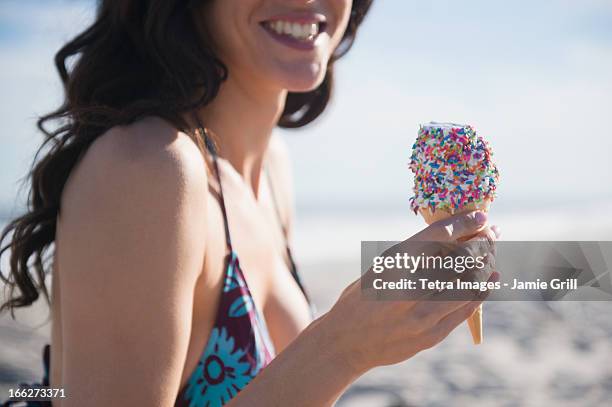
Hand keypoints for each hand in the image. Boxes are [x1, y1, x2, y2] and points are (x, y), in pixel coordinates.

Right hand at [323, 211, 499, 374]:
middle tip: (491, 235)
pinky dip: (482, 290)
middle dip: (481, 242)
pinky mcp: (431, 335)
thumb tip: (453, 238)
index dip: (464, 223)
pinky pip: (466, 308)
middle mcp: (408, 288)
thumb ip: (412, 258)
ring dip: (485, 265)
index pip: (438, 236)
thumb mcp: (380, 269)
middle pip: (460, 258)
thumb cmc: (361, 298)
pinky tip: (490, 279)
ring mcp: (422, 314)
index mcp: (392, 265)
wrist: (346, 342)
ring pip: (469, 283)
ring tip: (490, 255)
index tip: (481, 216)